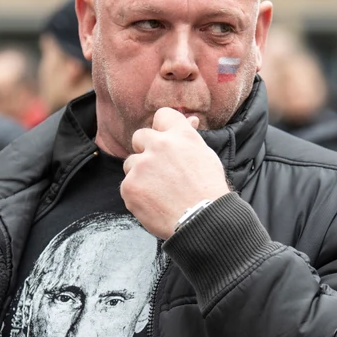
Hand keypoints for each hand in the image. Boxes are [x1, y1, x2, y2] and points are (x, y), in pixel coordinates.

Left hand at [122, 108, 230, 238]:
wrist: (203, 221)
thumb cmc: (208, 192)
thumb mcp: (206, 157)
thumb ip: (190, 138)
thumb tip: (189, 119)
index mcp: (181, 135)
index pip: (162, 115)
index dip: (162, 129)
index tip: (164, 141)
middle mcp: (159, 145)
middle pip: (140, 136)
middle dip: (146, 150)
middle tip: (160, 171)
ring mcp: (142, 165)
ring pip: (130, 163)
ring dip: (140, 174)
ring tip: (159, 192)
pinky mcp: (130, 185)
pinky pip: (127, 185)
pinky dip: (137, 195)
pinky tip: (154, 204)